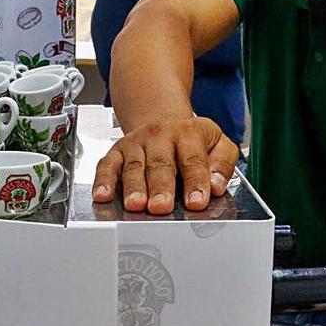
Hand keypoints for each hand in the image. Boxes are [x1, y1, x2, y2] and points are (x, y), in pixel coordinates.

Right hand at [92, 117, 238, 213]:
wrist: (162, 118)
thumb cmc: (192, 139)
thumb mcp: (218, 143)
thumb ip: (222, 164)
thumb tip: (216, 186)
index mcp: (189, 134)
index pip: (193, 160)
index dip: (195, 182)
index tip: (196, 202)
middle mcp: (161, 136)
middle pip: (161, 164)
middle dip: (160, 187)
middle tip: (161, 206)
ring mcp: (137, 143)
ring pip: (134, 166)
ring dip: (134, 187)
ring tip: (135, 205)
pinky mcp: (117, 151)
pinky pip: (107, 165)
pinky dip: (103, 181)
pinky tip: (103, 196)